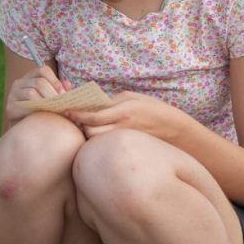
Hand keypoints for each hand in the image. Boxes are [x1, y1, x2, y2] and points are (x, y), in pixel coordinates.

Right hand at [2, 65, 71, 126]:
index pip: (43, 70)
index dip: (55, 80)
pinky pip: (25, 106)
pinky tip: (44, 117)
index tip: (63, 94)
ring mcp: (12, 95)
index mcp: (31, 77)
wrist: (26, 133)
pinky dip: (37, 111)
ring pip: (32, 93)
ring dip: (47, 104)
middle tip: (63, 107)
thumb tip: (68, 85)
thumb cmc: (43, 114)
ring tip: (56, 113)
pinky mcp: (10, 108)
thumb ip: (60, 92)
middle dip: (54, 95)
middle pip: (39, 82)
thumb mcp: (53, 100)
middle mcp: (19, 83)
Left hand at [67, 90, 190, 142]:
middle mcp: (122, 127)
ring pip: (97, 141)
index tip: (68, 111)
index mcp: (124, 111)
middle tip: (78, 120)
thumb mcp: (133, 98)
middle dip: (81, 127)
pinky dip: (99, 140)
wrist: (175, 129)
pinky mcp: (127, 146)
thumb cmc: (153, 109)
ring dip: (89, 135)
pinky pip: (106, 145)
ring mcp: (124, 139)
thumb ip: (111, 102)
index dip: (77, 115)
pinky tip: (100, 136)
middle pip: (91, 132)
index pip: (93, 117)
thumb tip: (92, 106)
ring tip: (89, 128)